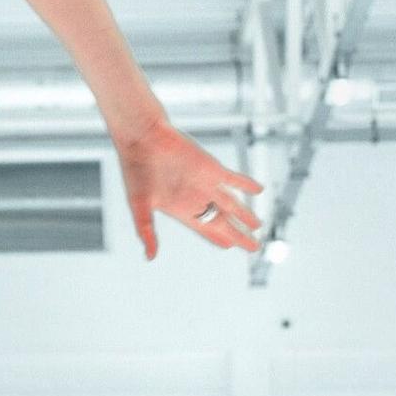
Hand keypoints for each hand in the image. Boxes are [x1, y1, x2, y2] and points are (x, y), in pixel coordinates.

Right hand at [116, 115, 264, 259]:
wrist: (143, 138)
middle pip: (223, 222)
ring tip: (258, 225)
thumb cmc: (137, 170)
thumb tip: (150, 257)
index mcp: (180, 210)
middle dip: (239, 236)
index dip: (219, 239)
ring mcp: (206, 183)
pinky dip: (247, 185)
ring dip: (246, 215)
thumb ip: (146, 231)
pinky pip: (234, 179)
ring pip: (232, 203)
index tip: (229, 247)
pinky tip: (258, 190)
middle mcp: (196, 198)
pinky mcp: (212, 167)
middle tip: (253, 247)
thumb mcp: (139, 205)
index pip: (206, 230)